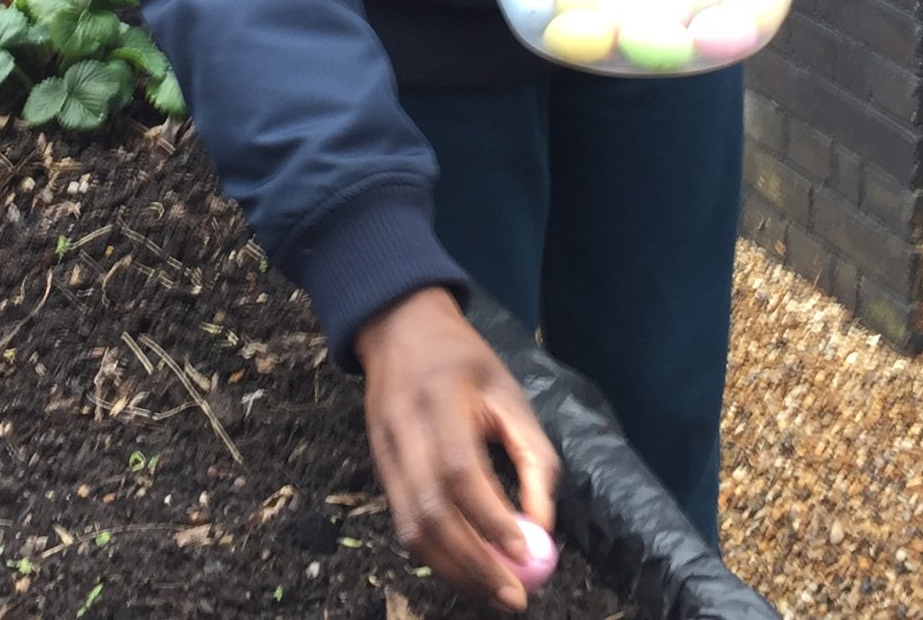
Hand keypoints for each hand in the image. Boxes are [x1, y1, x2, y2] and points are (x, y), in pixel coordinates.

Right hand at [354, 288, 559, 610]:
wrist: (398, 328)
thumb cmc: (465, 362)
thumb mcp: (509, 392)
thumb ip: (533, 456)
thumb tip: (544, 526)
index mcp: (439, 399)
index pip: (460, 470)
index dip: (491, 519)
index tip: (526, 555)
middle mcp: (402, 429)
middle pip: (430, 512)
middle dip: (474, 563)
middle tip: (514, 595)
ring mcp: (383, 452)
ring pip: (410, 528)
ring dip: (454, 571)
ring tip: (495, 591)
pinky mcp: (378, 470)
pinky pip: (403, 524)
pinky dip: (435, 556)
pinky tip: (466, 568)